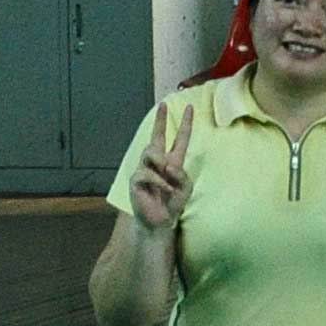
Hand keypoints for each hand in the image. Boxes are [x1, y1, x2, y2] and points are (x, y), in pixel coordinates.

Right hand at [127, 102, 195, 234]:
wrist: (161, 219)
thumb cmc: (174, 201)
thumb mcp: (185, 186)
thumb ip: (181, 173)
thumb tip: (167, 165)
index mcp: (173, 161)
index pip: (179, 138)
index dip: (185, 123)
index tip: (189, 107)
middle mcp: (157, 162)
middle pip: (156, 137)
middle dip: (160, 121)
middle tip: (164, 105)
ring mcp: (144, 169)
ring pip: (150, 152)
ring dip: (161, 162)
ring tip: (168, 173)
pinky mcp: (136, 180)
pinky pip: (146, 173)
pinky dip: (159, 181)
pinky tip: (165, 189)